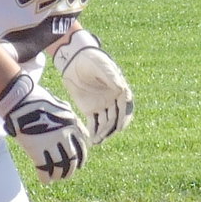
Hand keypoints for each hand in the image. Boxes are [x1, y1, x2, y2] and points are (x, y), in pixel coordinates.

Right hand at [0, 73, 87, 182]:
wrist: (22, 99)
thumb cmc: (38, 100)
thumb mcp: (61, 106)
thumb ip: (68, 118)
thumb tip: (72, 123)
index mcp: (72, 125)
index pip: (82, 147)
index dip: (81, 158)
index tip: (78, 164)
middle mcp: (66, 136)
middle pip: (73, 159)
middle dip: (70, 170)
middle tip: (66, 175)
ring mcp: (52, 143)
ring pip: (60, 166)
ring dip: (59, 175)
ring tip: (55, 178)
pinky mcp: (38, 149)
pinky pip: (44, 169)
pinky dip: (45, 177)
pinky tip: (44, 180)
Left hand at [53, 30, 133, 144]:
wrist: (75, 60)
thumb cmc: (91, 60)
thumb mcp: (102, 66)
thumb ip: (111, 77)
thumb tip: (120, 88)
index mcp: (120, 91)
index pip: (125, 107)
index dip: (124, 118)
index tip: (120, 128)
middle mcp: (113, 101)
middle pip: (115, 119)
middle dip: (111, 130)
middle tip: (104, 137)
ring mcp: (102, 106)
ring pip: (105, 124)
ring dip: (102, 133)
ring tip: (96, 141)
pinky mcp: (90, 109)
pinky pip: (94, 124)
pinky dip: (93, 132)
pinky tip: (92, 141)